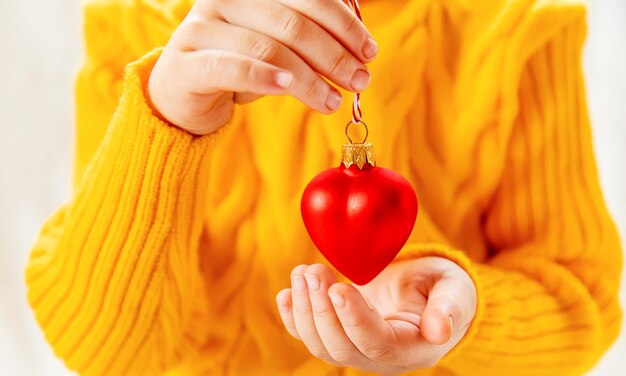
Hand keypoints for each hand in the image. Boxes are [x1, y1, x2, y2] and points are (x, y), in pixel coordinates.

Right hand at [147, 0, 377, 134]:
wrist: (181, 95)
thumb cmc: (237, 67)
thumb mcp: (275, 47)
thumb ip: (307, 40)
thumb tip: (358, 48)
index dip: (344, 23)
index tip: (368, 51)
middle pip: (293, 23)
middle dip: (334, 55)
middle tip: (358, 80)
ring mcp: (202, 28)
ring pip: (271, 49)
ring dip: (310, 79)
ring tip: (333, 101)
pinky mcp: (188, 62)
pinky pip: (234, 67)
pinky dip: (267, 77)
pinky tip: (290, 87)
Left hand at [275, 257, 476, 373]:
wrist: (427, 291)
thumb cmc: (444, 289)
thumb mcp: (455, 292)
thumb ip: (449, 309)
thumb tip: (440, 331)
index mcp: (411, 348)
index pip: (376, 343)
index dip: (354, 320)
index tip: (338, 288)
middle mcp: (380, 357)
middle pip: (342, 347)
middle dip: (321, 309)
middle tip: (314, 271)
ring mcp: (356, 349)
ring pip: (321, 345)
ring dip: (304, 309)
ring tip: (303, 272)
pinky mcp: (339, 335)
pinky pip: (310, 335)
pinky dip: (292, 317)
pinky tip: (285, 293)